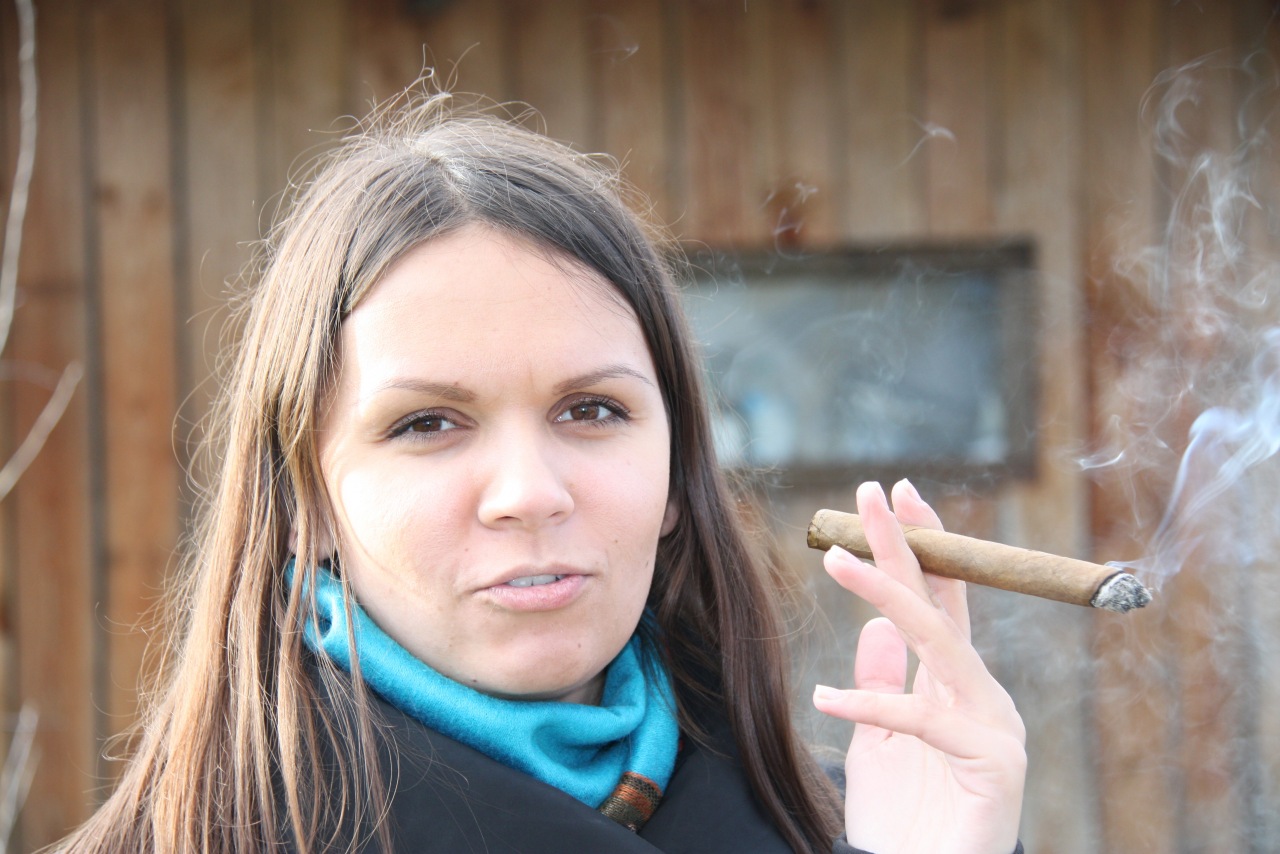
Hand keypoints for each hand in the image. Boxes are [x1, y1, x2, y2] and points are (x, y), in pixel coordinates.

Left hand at [812, 480, 1025, 853]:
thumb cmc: (905, 820)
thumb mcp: (879, 742)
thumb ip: (882, 684)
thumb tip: (878, 627)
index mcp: (956, 685)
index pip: (940, 601)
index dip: (919, 548)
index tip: (893, 497)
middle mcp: (981, 695)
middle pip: (943, 604)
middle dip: (908, 544)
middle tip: (874, 491)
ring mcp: (994, 726)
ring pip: (938, 644)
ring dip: (886, 596)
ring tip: (836, 562)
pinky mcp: (993, 763)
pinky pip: (922, 720)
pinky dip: (870, 706)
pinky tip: (823, 699)